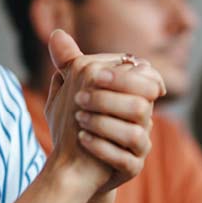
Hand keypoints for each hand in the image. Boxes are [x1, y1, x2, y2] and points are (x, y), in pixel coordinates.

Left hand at [43, 30, 164, 196]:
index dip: (122, 77)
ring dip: (104, 123)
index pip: (145, 79)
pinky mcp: (133, 168)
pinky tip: (82, 139)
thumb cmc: (75, 123)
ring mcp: (140, 146)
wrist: (73, 166)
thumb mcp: (71, 91)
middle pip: (142, 104)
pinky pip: (125, 158)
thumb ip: (70, 63)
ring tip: (79, 119)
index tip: (95, 76)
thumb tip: (56, 34)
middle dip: (110, 99)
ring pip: (135, 132)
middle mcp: (143, 121)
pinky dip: (103, 147)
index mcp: (133, 97)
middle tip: (80, 98)